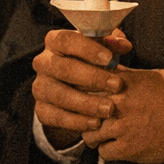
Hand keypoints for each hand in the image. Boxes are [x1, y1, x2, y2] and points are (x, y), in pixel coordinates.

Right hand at [32, 29, 131, 148]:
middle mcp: (43, 62)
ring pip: (60, 95)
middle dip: (93, 78)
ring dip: (87, 103)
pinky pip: (56, 117)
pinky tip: (96, 123)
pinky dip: (77, 121)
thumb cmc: (91, 62)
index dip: (88, 49)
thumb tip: (124, 45)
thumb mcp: (101, 49)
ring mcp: (40, 87)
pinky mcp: (41, 109)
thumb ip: (113, 44)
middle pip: (63, 68)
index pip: (66, 40)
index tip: (110, 59)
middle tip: (117, 85)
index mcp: (55, 41)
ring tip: (109, 108)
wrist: (74, 88)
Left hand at [83, 65, 163, 163]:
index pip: (87, 84)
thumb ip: (127, 74)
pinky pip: (104, 152)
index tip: (83, 96)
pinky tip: (114, 147)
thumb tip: (110, 66)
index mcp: (121, 83)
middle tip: (89, 119)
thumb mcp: (151, 75)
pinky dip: (106, 150)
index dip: (82, 91)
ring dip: (93, 135)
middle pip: (83, 109)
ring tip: (100, 135)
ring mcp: (121, 127)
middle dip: (84, 114)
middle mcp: (117, 104)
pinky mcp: (128, 149)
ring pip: (89, 134)